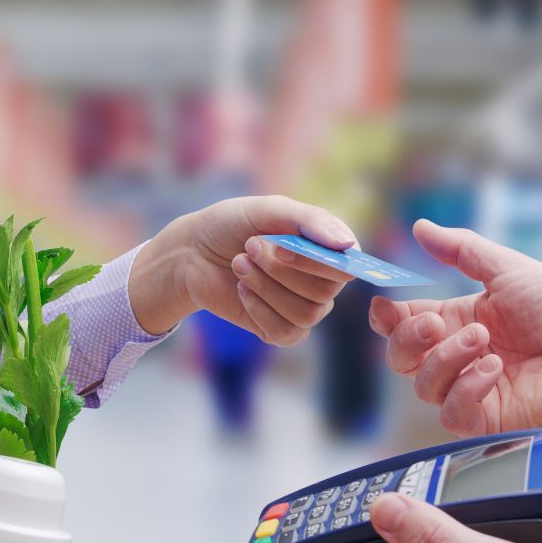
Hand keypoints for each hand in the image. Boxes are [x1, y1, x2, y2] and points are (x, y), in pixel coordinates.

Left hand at [129, 196, 355, 343]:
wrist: (192, 252)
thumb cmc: (232, 225)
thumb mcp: (267, 210)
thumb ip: (309, 221)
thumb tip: (348, 245)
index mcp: (327, 249)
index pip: (346, 266)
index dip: (318, 262)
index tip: (282, 248)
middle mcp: (322, 280)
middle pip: (325, 292)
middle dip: (281, 271)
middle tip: (249, 247)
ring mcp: (303, 307)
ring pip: (306, 313)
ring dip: (266, 288)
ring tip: (239, 264)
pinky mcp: (280, 330)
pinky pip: (286, 332)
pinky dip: (259, 310)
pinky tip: (241, 290)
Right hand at [369, 220, 541, 435]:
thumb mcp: (508, 269)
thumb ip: (460, 249)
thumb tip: (420, 226)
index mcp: (457, 321)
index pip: (403, 323)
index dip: (386, 317)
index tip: (384, 305)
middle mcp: (459, 356)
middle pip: (400, 357)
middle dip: (407, 339)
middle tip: (435, 325)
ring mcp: (470, 388)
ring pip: (424, 385)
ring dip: (447, 360)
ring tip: (484, 342)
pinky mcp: (487, 417)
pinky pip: (452, 412)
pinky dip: (466, 390)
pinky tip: (493, 371)